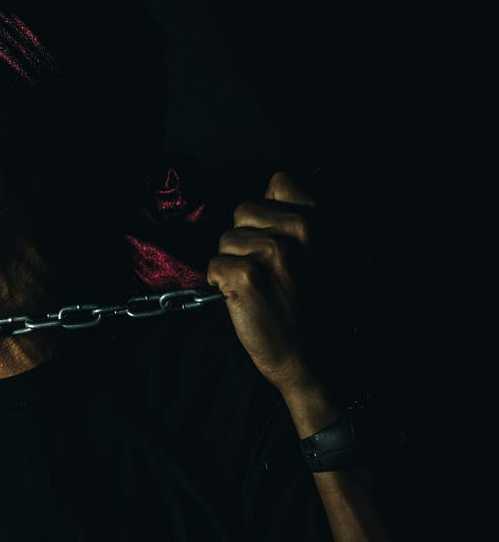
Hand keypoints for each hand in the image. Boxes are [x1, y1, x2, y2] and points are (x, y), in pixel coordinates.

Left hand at [207, 171, 321, 392]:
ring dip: (235, 262)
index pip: (279, 182)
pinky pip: (213, 265)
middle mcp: (299, 230)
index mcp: (322, 220)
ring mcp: (271, 252)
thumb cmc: (318, 307)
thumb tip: (270, 191)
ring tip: (263, 287)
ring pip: (226, 239)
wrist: (316, 358)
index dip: (269, 211)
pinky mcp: (245, 276)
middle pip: (243, 210)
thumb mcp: (328, 252)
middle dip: (247, 239)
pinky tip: (246, 299)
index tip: (276, 238)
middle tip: (270, 272)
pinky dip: (221, 284)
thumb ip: (302, 220)